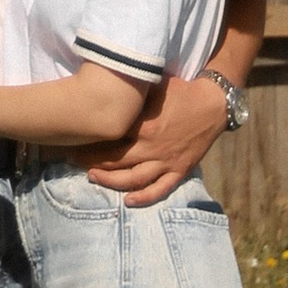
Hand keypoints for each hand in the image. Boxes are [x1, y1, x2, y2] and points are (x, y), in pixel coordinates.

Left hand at [81, 65, 223, 207]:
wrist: (213, 104)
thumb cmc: (181, 91)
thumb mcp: (154, 85)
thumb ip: (132, 91)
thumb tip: (107, 86)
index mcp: (144, 126)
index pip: (111, 137)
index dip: (91, 140)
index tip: (75, 139)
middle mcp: (152, 147)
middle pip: (116, 160)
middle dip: (92, 162)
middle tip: (74, 160)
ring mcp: (166, 161)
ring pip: (133, 179)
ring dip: (111, 181)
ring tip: (93, 178)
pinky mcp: (179, 170)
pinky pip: (160, 189)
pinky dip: (144, 198)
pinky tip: (129, 201)